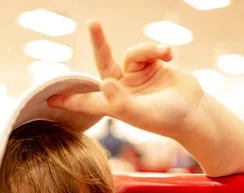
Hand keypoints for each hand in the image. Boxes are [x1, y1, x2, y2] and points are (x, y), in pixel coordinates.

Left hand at [47, 20, 205, 139]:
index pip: (86, 101)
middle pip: (104, 61)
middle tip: (94, 22)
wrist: (194, 110)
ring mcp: (137, 77)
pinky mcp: (152, 66)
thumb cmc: (167, 118)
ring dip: (148, 50)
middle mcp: (122, 88)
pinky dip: (158, 49)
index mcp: (114, 103)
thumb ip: (121, 102)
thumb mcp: (141, 114)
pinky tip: (170, 55)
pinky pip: (148, 50)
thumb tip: (105, 83)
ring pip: (133, 52)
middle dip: (100, 42)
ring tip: (165, 54)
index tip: (49, 100)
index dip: (69, 100)